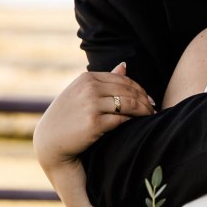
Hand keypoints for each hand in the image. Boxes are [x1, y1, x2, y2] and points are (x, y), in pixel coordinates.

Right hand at [33, 65, 153, 171]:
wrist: (51, 141)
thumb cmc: (69, 117)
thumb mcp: (82, 93)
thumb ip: (104, 80)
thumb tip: (124, 65)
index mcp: (87, 78)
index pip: (123, 80)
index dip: (140, 89)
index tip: (150, 99)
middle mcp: (89, 88)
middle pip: (129, 91)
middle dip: (145, 100)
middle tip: (154, 109)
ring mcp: (91, 105)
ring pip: (129, 104)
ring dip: (144, 111)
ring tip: (151, 117)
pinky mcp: (94, 122)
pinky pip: (122, 120)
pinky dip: (134, 122)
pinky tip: (139, 126)